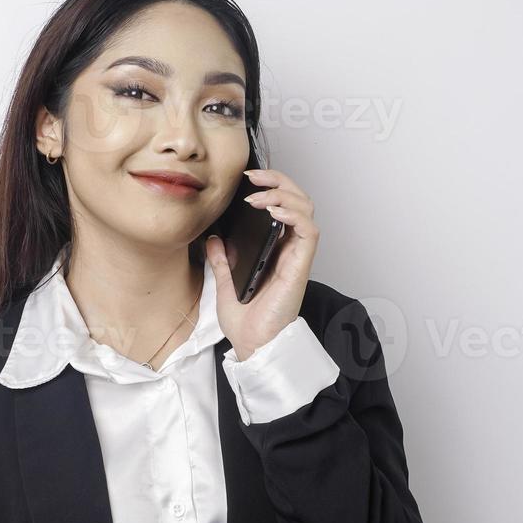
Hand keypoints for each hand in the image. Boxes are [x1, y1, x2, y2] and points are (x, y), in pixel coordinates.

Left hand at [205, 166, 320, 360]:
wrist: (253, 346)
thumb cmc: (246, 321)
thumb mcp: (224, 283)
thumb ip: (222, 260)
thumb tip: (213, 238)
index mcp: (275, 248)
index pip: (283, 205)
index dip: (271, 185)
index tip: (247, 179)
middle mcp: (289, 249)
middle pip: (298, 199)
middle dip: (278, 179)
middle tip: (253, 176)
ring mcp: (296, 256)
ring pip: (306, 208)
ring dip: (283, 193)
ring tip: (258, 196)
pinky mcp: (300, 265)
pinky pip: (308, 230)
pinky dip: (293, 215)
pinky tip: (273, 211)